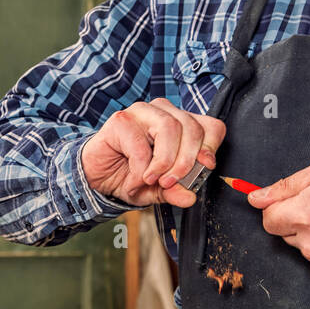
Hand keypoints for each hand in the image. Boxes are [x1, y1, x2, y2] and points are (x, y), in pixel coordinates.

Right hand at [82, 98, 225, 207]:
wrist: (97, 177)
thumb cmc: (130, 175)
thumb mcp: (159, 190)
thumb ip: (176, 191)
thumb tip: (190, 196)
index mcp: (180, 123)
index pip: (211, 126)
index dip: (211, 147)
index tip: (204, 168)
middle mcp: (164, 112)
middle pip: (192, 128)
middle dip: (186, 162)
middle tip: (172, 183)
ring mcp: (142, 112)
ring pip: (170, 128)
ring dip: (165, 162)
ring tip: (154, 180)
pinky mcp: (121, 120)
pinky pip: (141, 145)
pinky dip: (141, 169)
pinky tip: (136, 180)